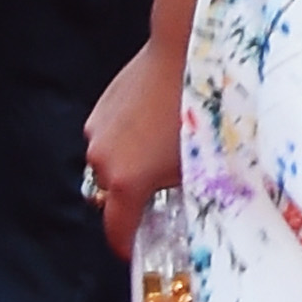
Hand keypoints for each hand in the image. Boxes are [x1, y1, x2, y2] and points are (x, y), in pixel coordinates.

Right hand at [83, 42, 185, 261]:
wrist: (185, 50)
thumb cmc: (203, 108)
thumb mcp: (203, 162)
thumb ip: (188, 192)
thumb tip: (192, 208)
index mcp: (127, 181)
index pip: (117, 230)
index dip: (127, 245)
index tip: (136, 250)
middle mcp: (104, 160)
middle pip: (113, 195)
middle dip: (134, 196)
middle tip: (165, 189)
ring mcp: (98, 131)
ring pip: (110, 162)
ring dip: (130, 163)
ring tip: (164, 146)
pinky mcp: (100, 107)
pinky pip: (110, 135)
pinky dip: (126, 137)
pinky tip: (156, 120)